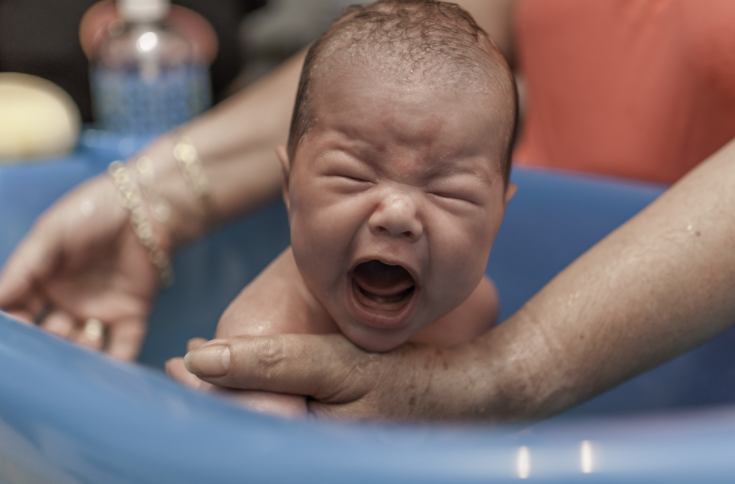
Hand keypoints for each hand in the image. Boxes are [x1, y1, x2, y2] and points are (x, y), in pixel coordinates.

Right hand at [0, 175, 159, 359]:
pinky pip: (122, 346)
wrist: (147, 206)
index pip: (19, 314)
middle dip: (46, 347)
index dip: (15, 328)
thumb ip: (21, 270)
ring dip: (77, 355)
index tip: (12, 343)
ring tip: (76, 345)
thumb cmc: (93, 212)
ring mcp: (99, 310)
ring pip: (82, 346)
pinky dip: (114, 363)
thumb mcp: (49, 235)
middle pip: (49, 336)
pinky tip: (105, 373)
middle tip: (45, 352)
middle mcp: (67, 301)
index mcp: (42, 282)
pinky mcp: (133, 315)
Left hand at [182, 333, 503, 421]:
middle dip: (215, 398)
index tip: (173, 364)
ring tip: (212, 368)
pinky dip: (272, 399)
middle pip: (249, 429)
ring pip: (269, 428)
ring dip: (241, 396)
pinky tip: (262, 381)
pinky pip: (295, 427)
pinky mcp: (342, 445)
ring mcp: (329, 453)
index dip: (200, 396)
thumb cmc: (415, 381)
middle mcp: (315, 457)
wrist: (479, 395)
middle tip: (184, 366)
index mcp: (304, 449)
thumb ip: (273, 363)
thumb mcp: (340, 366)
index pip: (234, 428)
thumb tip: (199, 359)